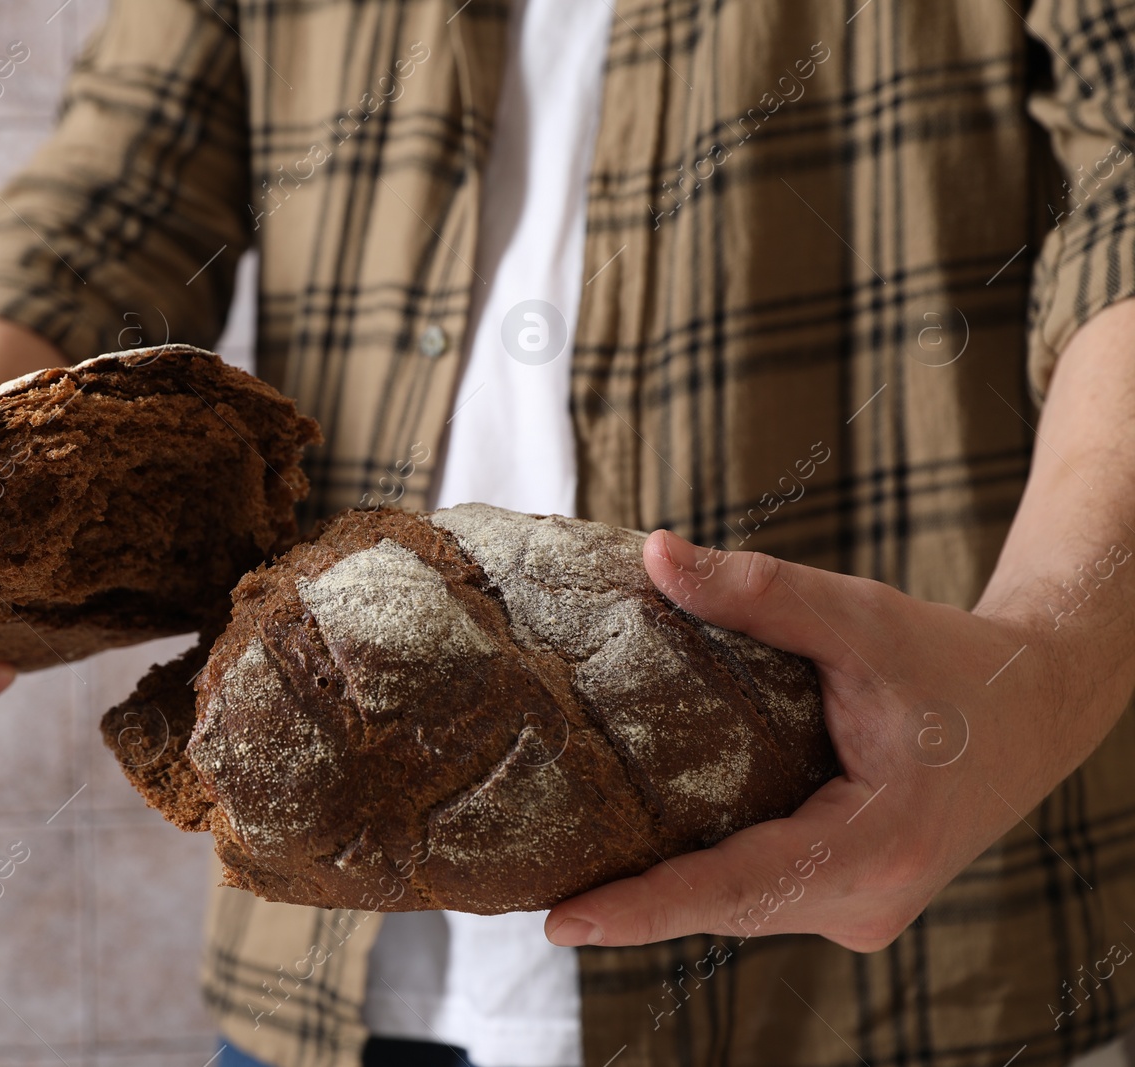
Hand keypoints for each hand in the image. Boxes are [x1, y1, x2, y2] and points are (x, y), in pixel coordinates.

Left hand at [544, 528, 1109, 951]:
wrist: (1035, 707)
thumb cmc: (949, 663)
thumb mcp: (858, 617)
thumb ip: (758, 592)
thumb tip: (657, 556)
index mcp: (878, 844)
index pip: (739, 887)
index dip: (647, 908)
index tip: (565, 922)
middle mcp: (868, 896)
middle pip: (731, 908)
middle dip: (639, 906)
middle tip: (544, 902)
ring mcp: (861, 906)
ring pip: (746, 907)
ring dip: (670, 895)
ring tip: (576, 887)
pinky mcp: (851, 894)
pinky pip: (764, 894)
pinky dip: (708, 878)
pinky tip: (644, 860)